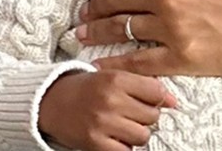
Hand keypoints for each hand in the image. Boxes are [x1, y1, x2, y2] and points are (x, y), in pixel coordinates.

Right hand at [39, 70, 175, 150]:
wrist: (47, 102)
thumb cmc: (83, 89)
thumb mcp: (110, 77)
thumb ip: (142, 85)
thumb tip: (174, 102)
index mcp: (114, 79)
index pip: (157, 92)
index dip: (153, 98)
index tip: (142, 100)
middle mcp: (109, 100)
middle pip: (152, 116)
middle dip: (143, 117)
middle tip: (126, 113)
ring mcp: (102, 122)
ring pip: (143, 135)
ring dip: (134, 133)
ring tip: (119, 126)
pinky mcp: (95, 143)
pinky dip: (122, 147)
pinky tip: (112, 138)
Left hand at [76, 0, 221, 76]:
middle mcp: (167, 0)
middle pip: (116, 1)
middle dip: (96, 6)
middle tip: (86, 10)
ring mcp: (173, 31)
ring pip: (122, 29)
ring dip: (97, 31)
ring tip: (83, 33)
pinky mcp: (183, 59)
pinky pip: (140, 62)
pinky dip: (117, 64)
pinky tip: (101, 63)